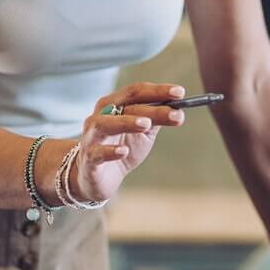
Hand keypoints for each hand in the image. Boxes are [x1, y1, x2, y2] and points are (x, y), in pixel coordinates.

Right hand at [70, 83, 189, 202]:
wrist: (98, 178)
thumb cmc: (121, 147)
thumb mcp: (142, 132)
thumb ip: (156, 120)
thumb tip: (178, 110)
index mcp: (113, 104)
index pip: (136, 91)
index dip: (157, 91)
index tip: (180, 93)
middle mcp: (100, 116)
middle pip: (125, 105)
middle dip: (152, 108)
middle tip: (175, 113)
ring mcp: (92, 136)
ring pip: (106, 123)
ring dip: (127, 122)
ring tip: (145, 124)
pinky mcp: (89, 159)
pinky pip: (98, 153)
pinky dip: (111, 151)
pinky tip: (124, 151)